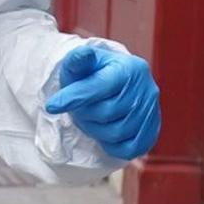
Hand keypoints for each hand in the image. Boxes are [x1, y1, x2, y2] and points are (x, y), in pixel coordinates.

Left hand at [46, 40, 159, 160]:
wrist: (118, 85)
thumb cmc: (94, 74)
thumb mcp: (83, 63)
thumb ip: (78, 59)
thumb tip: (81, 55)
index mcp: (128, 68)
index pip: (98, 87)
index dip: (73, 98)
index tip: (51, 106)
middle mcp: (146, 88)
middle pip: (106, 113)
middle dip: (85, 114)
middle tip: (79, 110)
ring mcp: (151, 111)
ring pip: (116, 133)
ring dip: (96, 130)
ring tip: (92, 119)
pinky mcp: (152, 130)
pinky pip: (129, 148)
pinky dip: (112, 145)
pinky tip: (104, 133)